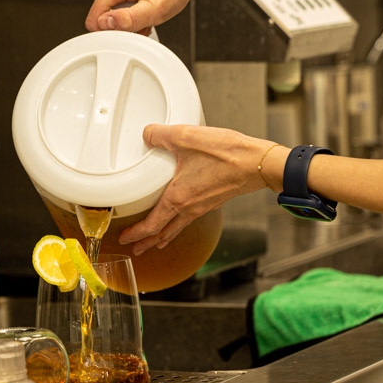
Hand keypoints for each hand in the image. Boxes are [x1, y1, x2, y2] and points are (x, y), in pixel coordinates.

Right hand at [85, 0, 195, 34]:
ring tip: (144, 13)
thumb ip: (128, 19)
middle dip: (121, 26)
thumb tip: (105, 24)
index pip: (93, 20)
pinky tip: (141, 8)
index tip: (129, 29)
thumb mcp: (154, 9)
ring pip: (108, 15)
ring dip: (126, 20)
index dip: (111, 31)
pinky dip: (128, 13)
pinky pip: (114, 8)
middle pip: (101, 18)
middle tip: (141, 21)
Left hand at [119, 125, 285, 252]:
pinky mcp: (213, 200)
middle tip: (135, 249)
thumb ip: (160, 135)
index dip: (136, 234)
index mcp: (178, 198)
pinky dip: (179, 225)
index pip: (152, 225)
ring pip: (177, 228)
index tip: (125, 239)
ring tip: (155, 243)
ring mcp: (202, 206)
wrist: (257, 162)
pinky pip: (190, 219)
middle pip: (163, 233)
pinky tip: (181, 218)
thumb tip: (146, 134)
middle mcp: (189, 208)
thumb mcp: (185, 138)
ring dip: (163, 237)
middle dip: (146, 242)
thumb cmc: (226, 154)